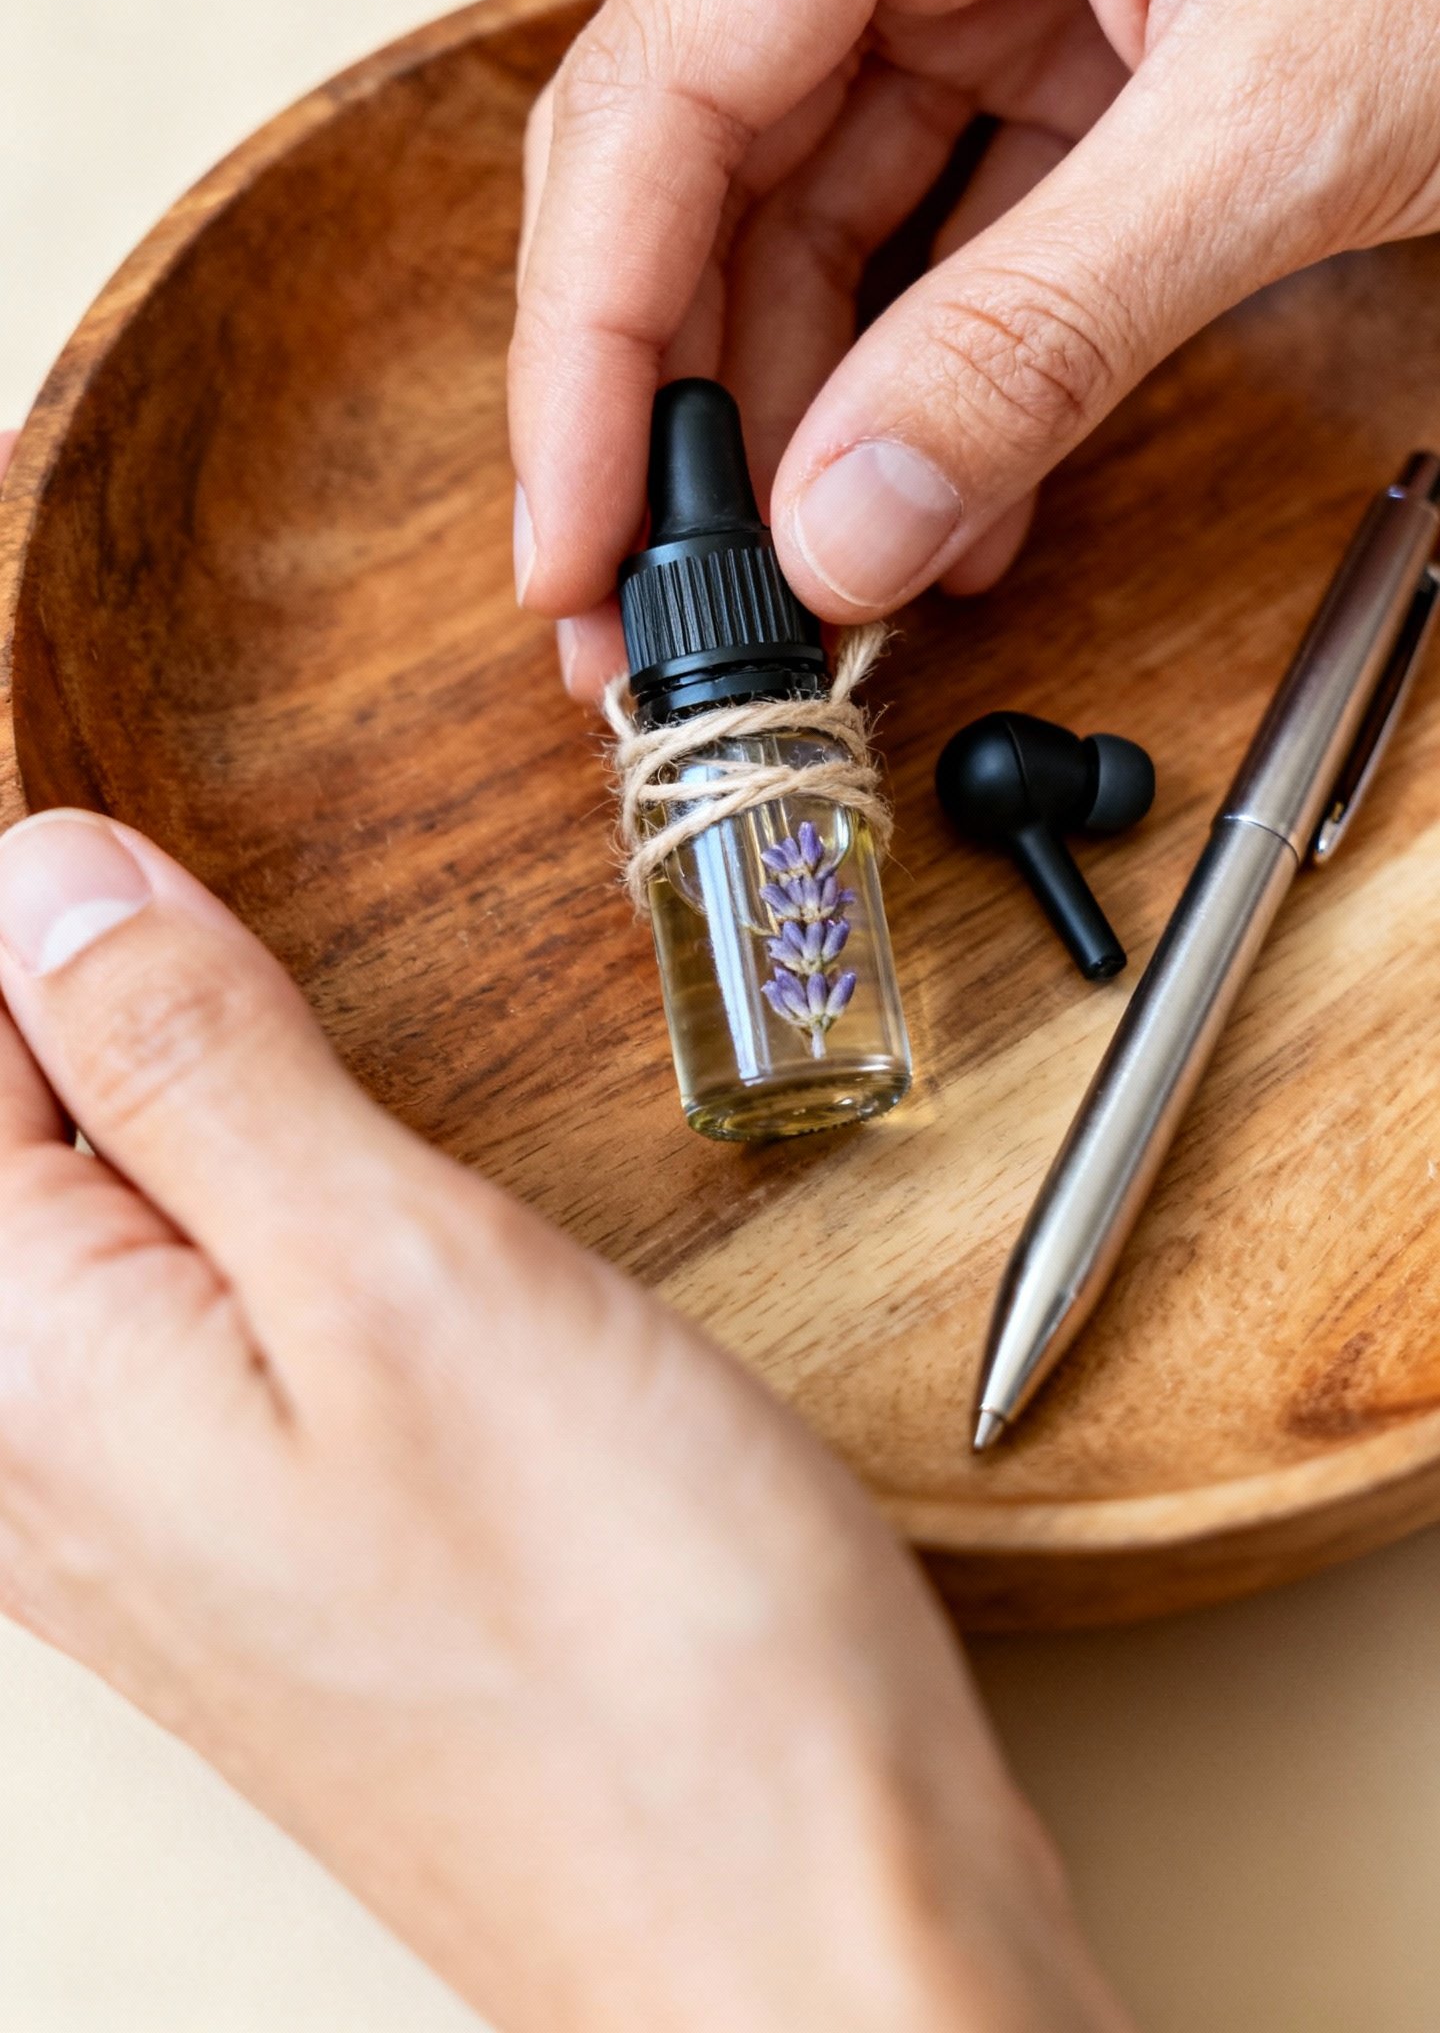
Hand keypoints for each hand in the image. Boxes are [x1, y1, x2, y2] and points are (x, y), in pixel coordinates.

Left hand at [0, 807, 1128, 2032]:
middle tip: (224, 911)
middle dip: (85, 991)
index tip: (150, 812)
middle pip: (1, 1137)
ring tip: (271, 1005)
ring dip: (162, 1085)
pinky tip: (319, 1164)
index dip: (40, 900)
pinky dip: (228, 1190)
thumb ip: (195, 1064)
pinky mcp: (255, 1539)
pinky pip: (167, 1308)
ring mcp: (140, 1514)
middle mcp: (38, 1459)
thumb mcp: (404, 1274)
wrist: (785, 1932)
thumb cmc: (629, 1648)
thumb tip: (50, 883)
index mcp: (24, 1369)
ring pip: (84, 1219)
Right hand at [509, 0, 1439, 695]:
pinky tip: (932, 520)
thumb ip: (1032, 343)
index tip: (571, 550)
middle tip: (640, 623)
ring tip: (795, 609)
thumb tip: (838, 537)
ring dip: (793, 424)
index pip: (662, 92)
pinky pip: (932, 236)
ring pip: (801, 217)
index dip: (591, 350)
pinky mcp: (1054, 40)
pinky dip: (924, 386)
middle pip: (697, 163)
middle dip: (667, 410)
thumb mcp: (1281, 130)